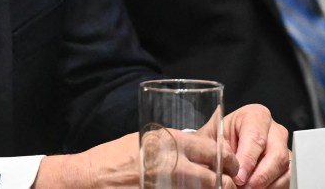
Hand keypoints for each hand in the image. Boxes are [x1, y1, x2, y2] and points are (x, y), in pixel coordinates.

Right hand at [34, 121, 240, 187]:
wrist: (92, 177)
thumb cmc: (117, 156)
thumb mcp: (146, 139)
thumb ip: (173, 144)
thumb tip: (200, 149)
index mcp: (168, 140)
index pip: (211, 150)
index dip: (228, 160)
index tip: (232, 165)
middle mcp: (170, 162)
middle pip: (213, 177)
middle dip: (225, 183)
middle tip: (230, 185)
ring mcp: (165, 184)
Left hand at [222, 104, 289, 188]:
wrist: (220, 150)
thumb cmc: (216, 141)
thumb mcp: (211, 140)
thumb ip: (219, 150)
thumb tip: (228, 166)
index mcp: (254, 116)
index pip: (257, 138)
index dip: (248, 160)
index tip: (239, 177)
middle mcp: (273, 130)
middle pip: (277, 155)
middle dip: (260, 176)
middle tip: (244, 187)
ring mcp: (283, 147)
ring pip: (284, 169)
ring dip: (266, 184)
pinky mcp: (287, 165)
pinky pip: (287, 179)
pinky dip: (272, 188)